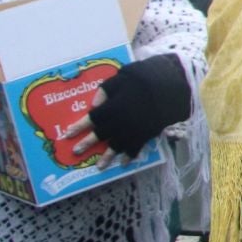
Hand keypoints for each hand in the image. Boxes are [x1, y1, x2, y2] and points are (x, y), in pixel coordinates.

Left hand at [68, 54, 191, 160]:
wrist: (175, 83)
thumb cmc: (147, 75)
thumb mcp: (124, 75)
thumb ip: (106, 89)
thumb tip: (94, 105)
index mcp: (114, 105)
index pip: (91, 119)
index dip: (78, 127)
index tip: (66, 135)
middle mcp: (121, 120)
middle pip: (101, 135)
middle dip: (88, 144)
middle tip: (76, 152)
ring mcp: (135, 128)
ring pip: (118, 146)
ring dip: (107, 157)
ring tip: (99, 166)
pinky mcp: (148, 132)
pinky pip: (137, 148)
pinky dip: (130, 156)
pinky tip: (124, 163)